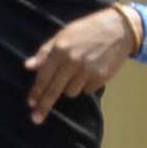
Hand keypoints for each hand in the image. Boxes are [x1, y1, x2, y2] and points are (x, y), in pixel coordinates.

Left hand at [20, 2, 146, 122]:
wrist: (118, 29)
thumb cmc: (86, 30)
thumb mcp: (63, 35)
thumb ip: (45, 52)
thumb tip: (28, 66)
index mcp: (60, 50)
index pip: (44, 76)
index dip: (36, 92)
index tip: (30, 104)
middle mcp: (72, 61)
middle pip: (55, 90)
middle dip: (44, 105)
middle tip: (36, 118)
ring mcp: (88, 71)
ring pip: (71, 92)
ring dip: (69, 88)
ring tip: (76, 72)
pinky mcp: (101, 77)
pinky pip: (86, 90)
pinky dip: (85, 85)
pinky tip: (89, 71)